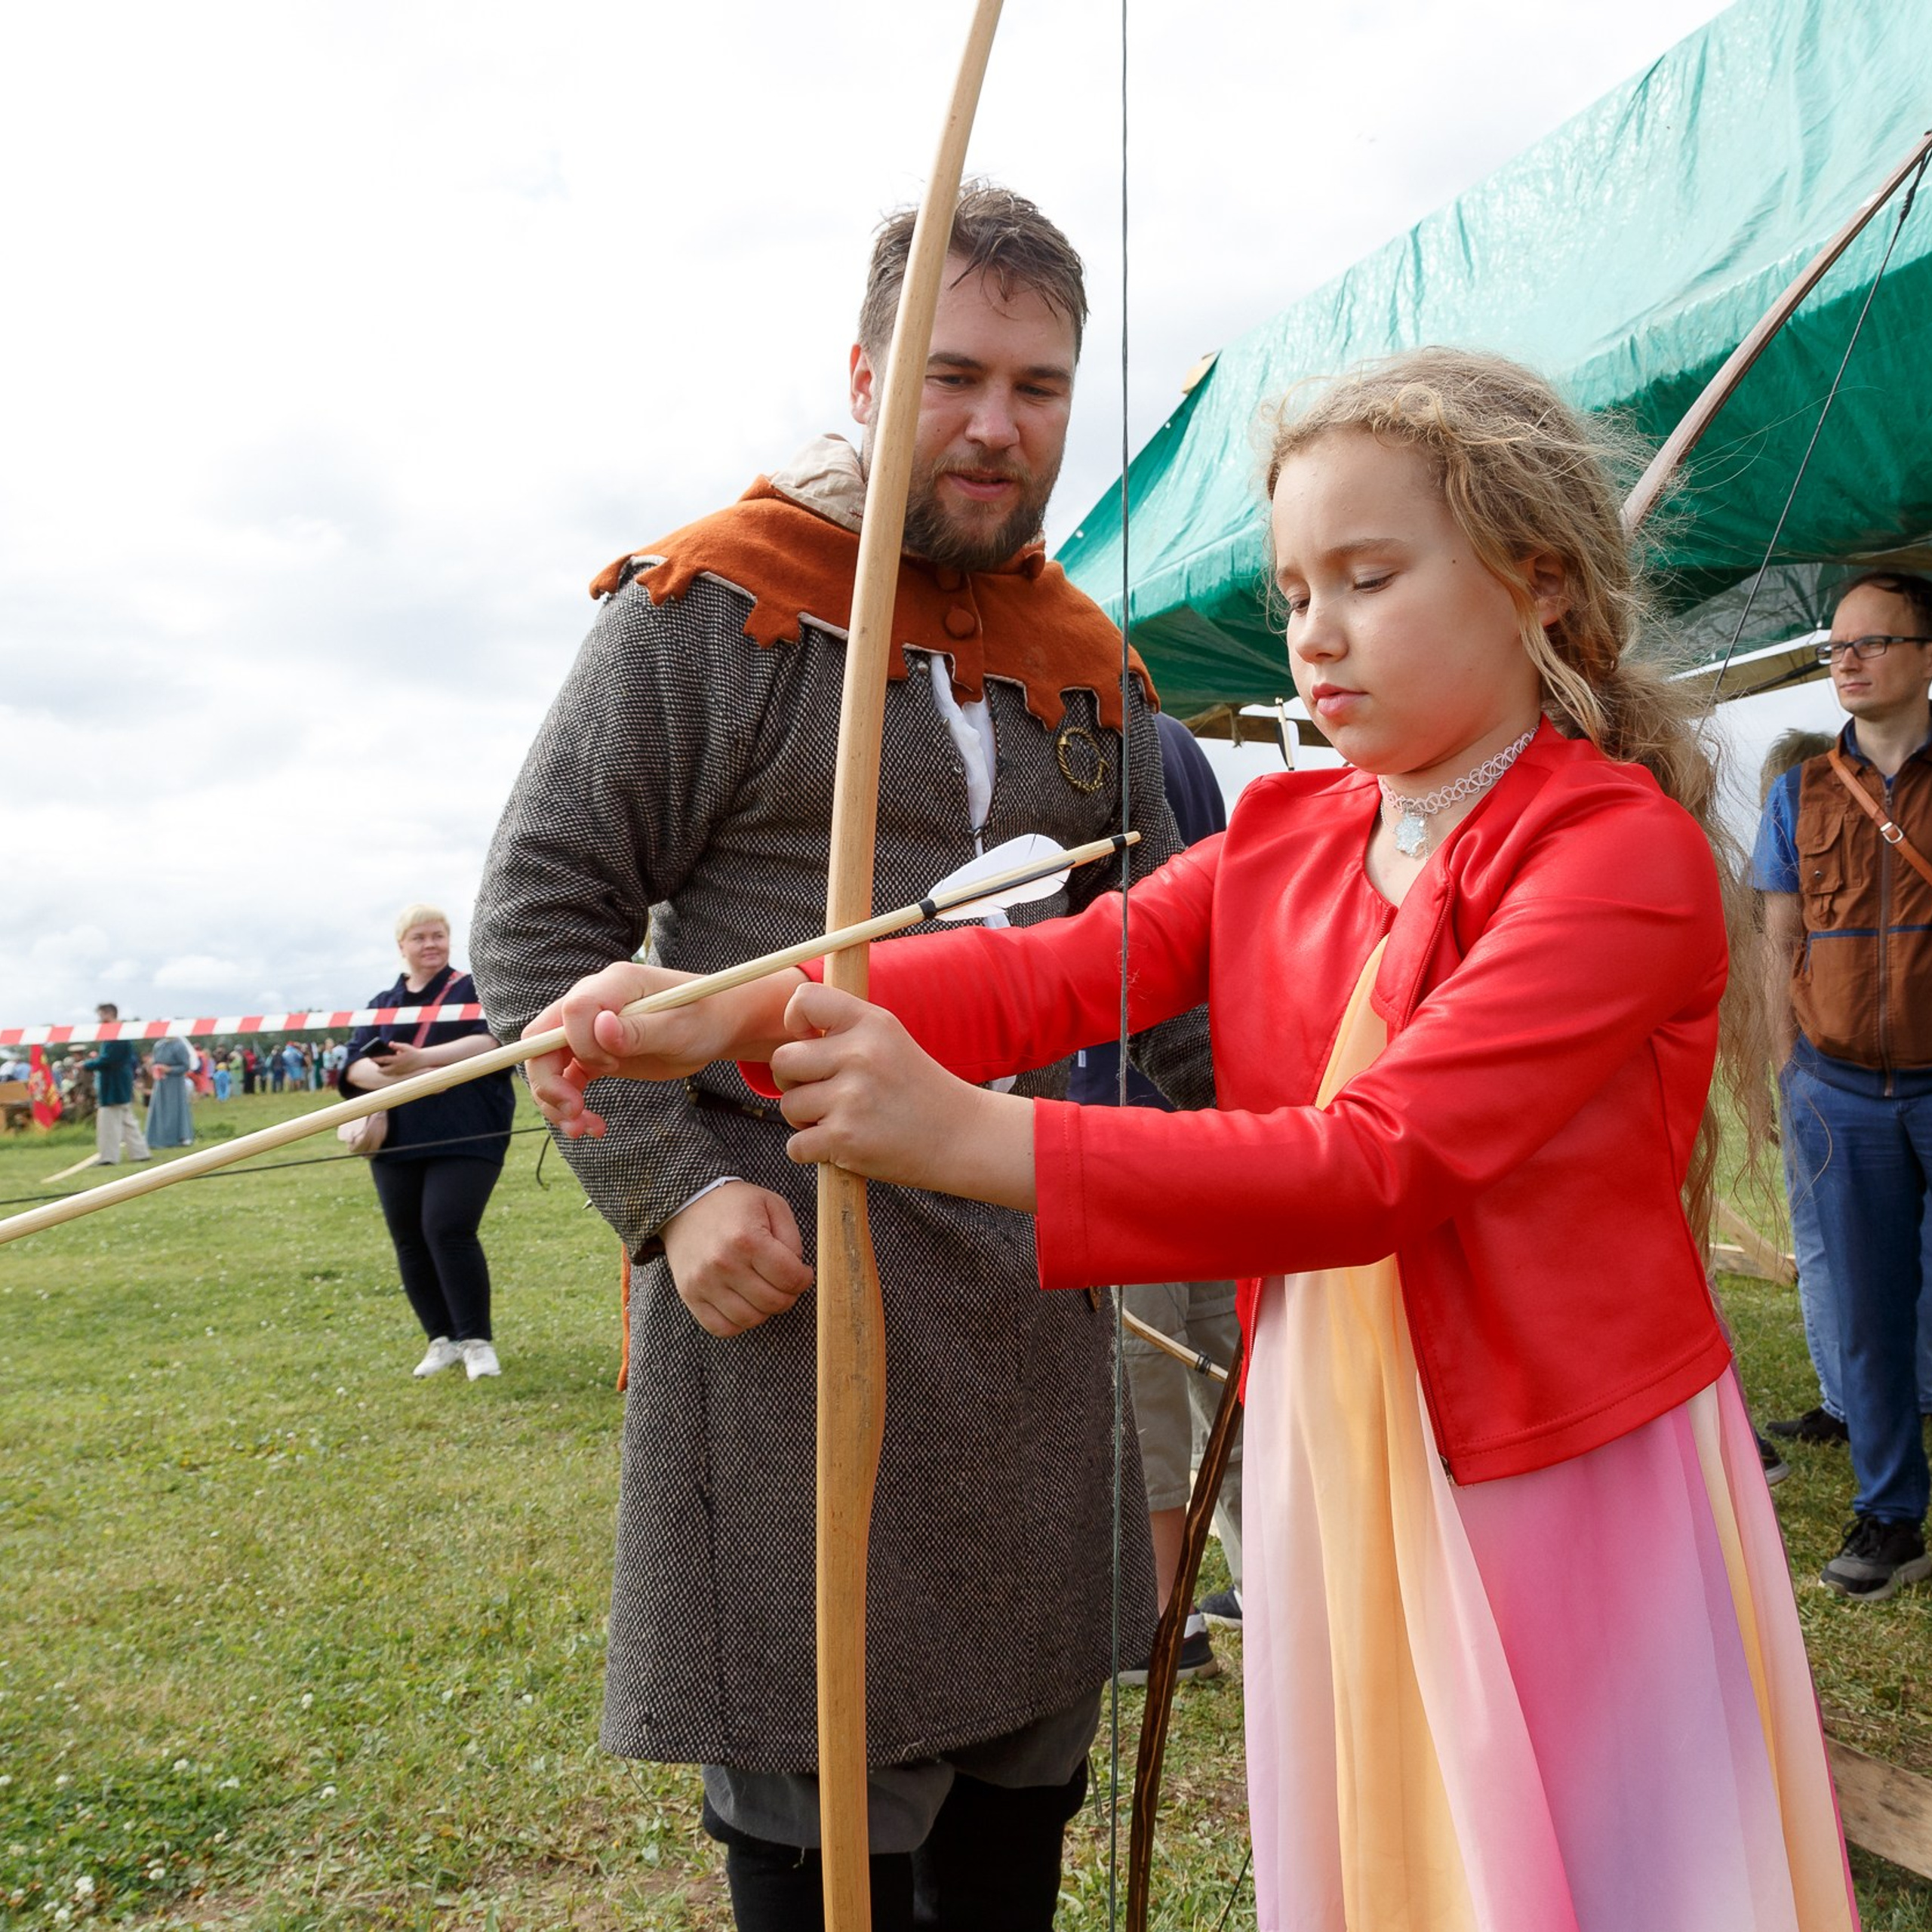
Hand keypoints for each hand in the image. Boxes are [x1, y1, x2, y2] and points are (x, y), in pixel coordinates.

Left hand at [377, 1042, 431, 1077]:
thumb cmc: (413, 1052)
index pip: (384, 1060)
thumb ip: (397, 1045)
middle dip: (378, 1068)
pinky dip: (387, 1073)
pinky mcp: (401, 1073)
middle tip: (374, 1064)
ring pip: (387, 1074)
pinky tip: (385, 1070)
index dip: (376, 1059)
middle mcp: (397, 1067)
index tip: (370, 1058)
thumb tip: (389, 1043)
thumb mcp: (405, 1047)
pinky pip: (392, 1074)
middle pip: (384, 1070)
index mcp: (397, 1060)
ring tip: (378, 1067)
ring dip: (382, 1071)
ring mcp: (399, 1071)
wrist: (422, 1060)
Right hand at [524, 961, 801, 1136]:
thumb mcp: (679, 1028)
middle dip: (548, 1079)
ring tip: (582, 1130)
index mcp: (614, 984)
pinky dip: (571, 1105)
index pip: (571, 1011)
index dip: (581, 1043)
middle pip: (542, 1040)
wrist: (715, 1027)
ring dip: (555, 1100)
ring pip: (548, 1064)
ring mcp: (589, 1030)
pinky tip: (593, 1126)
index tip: (612, 1065)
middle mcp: (593, 1003)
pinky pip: (567, 1079)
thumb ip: (639, 1030)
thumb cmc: (703, 1019)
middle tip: (574, 1113)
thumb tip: (601, 1028)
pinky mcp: (594, 1054)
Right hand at [661, 1182, 813, 1336]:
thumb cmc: (734, 1205)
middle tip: (786, 1284)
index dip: (804, 1279)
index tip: (802, 1274)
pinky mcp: (690, 1295)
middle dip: (788, 1296)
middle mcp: (724, 1263)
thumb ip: (792, 1238)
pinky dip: (739, 1324)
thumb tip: (797, 1271)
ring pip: (750, 1319)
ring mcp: (704, 1282)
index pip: (790, 1278)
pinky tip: (745, 1304)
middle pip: (773, 1302)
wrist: (687, 1204)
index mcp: (747, 1239)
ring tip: (765, 1292)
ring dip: (765, 1311)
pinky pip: (721, 1328)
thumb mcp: (771, 1204)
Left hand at [768, 983, 1035, 1209]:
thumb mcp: (890, 1041)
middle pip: (783, 1061)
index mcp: (872, 1024)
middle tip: (822, 1093)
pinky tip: (841, 1146)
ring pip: (788, 1105)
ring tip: (842, 1120)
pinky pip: (796, 1145)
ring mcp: (851, 1097)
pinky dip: (811, 1151)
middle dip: (793, 1081)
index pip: (805, 1000)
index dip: (795, 1021)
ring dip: (805, 1119)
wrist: (961, 1137)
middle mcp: (860, 1055)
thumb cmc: (919, 1091)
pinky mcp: (845, 1138)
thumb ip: (845, 1030)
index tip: (809, 1040)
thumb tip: (791, 1031)